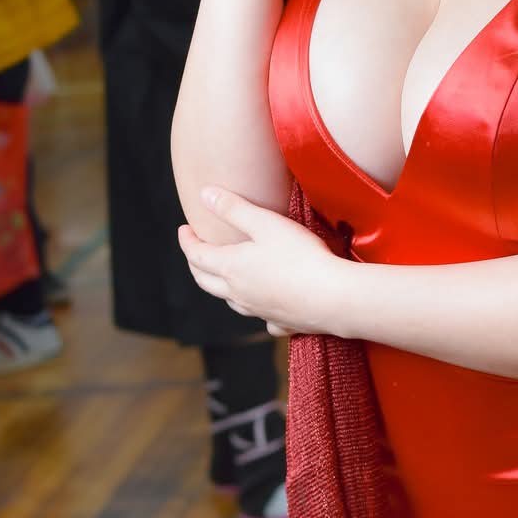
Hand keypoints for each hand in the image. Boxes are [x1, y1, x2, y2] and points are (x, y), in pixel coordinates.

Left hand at [178, 186, 351, 337]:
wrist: (333, 297)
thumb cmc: (301, 257)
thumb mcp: (266, 223)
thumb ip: (233, 208)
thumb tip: (204, 194)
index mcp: (231, 268)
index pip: (197, 255)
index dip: (187, 241)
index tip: (184, 229)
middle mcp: (239, 294)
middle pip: (205, 281)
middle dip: (196, 265)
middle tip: (195, 252)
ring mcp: (259, 311)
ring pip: (230, 301)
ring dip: (220, 288)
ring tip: (224, 276)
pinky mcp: (281, 323)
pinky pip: (263, 320)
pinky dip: (257, 311)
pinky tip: (265, 310)